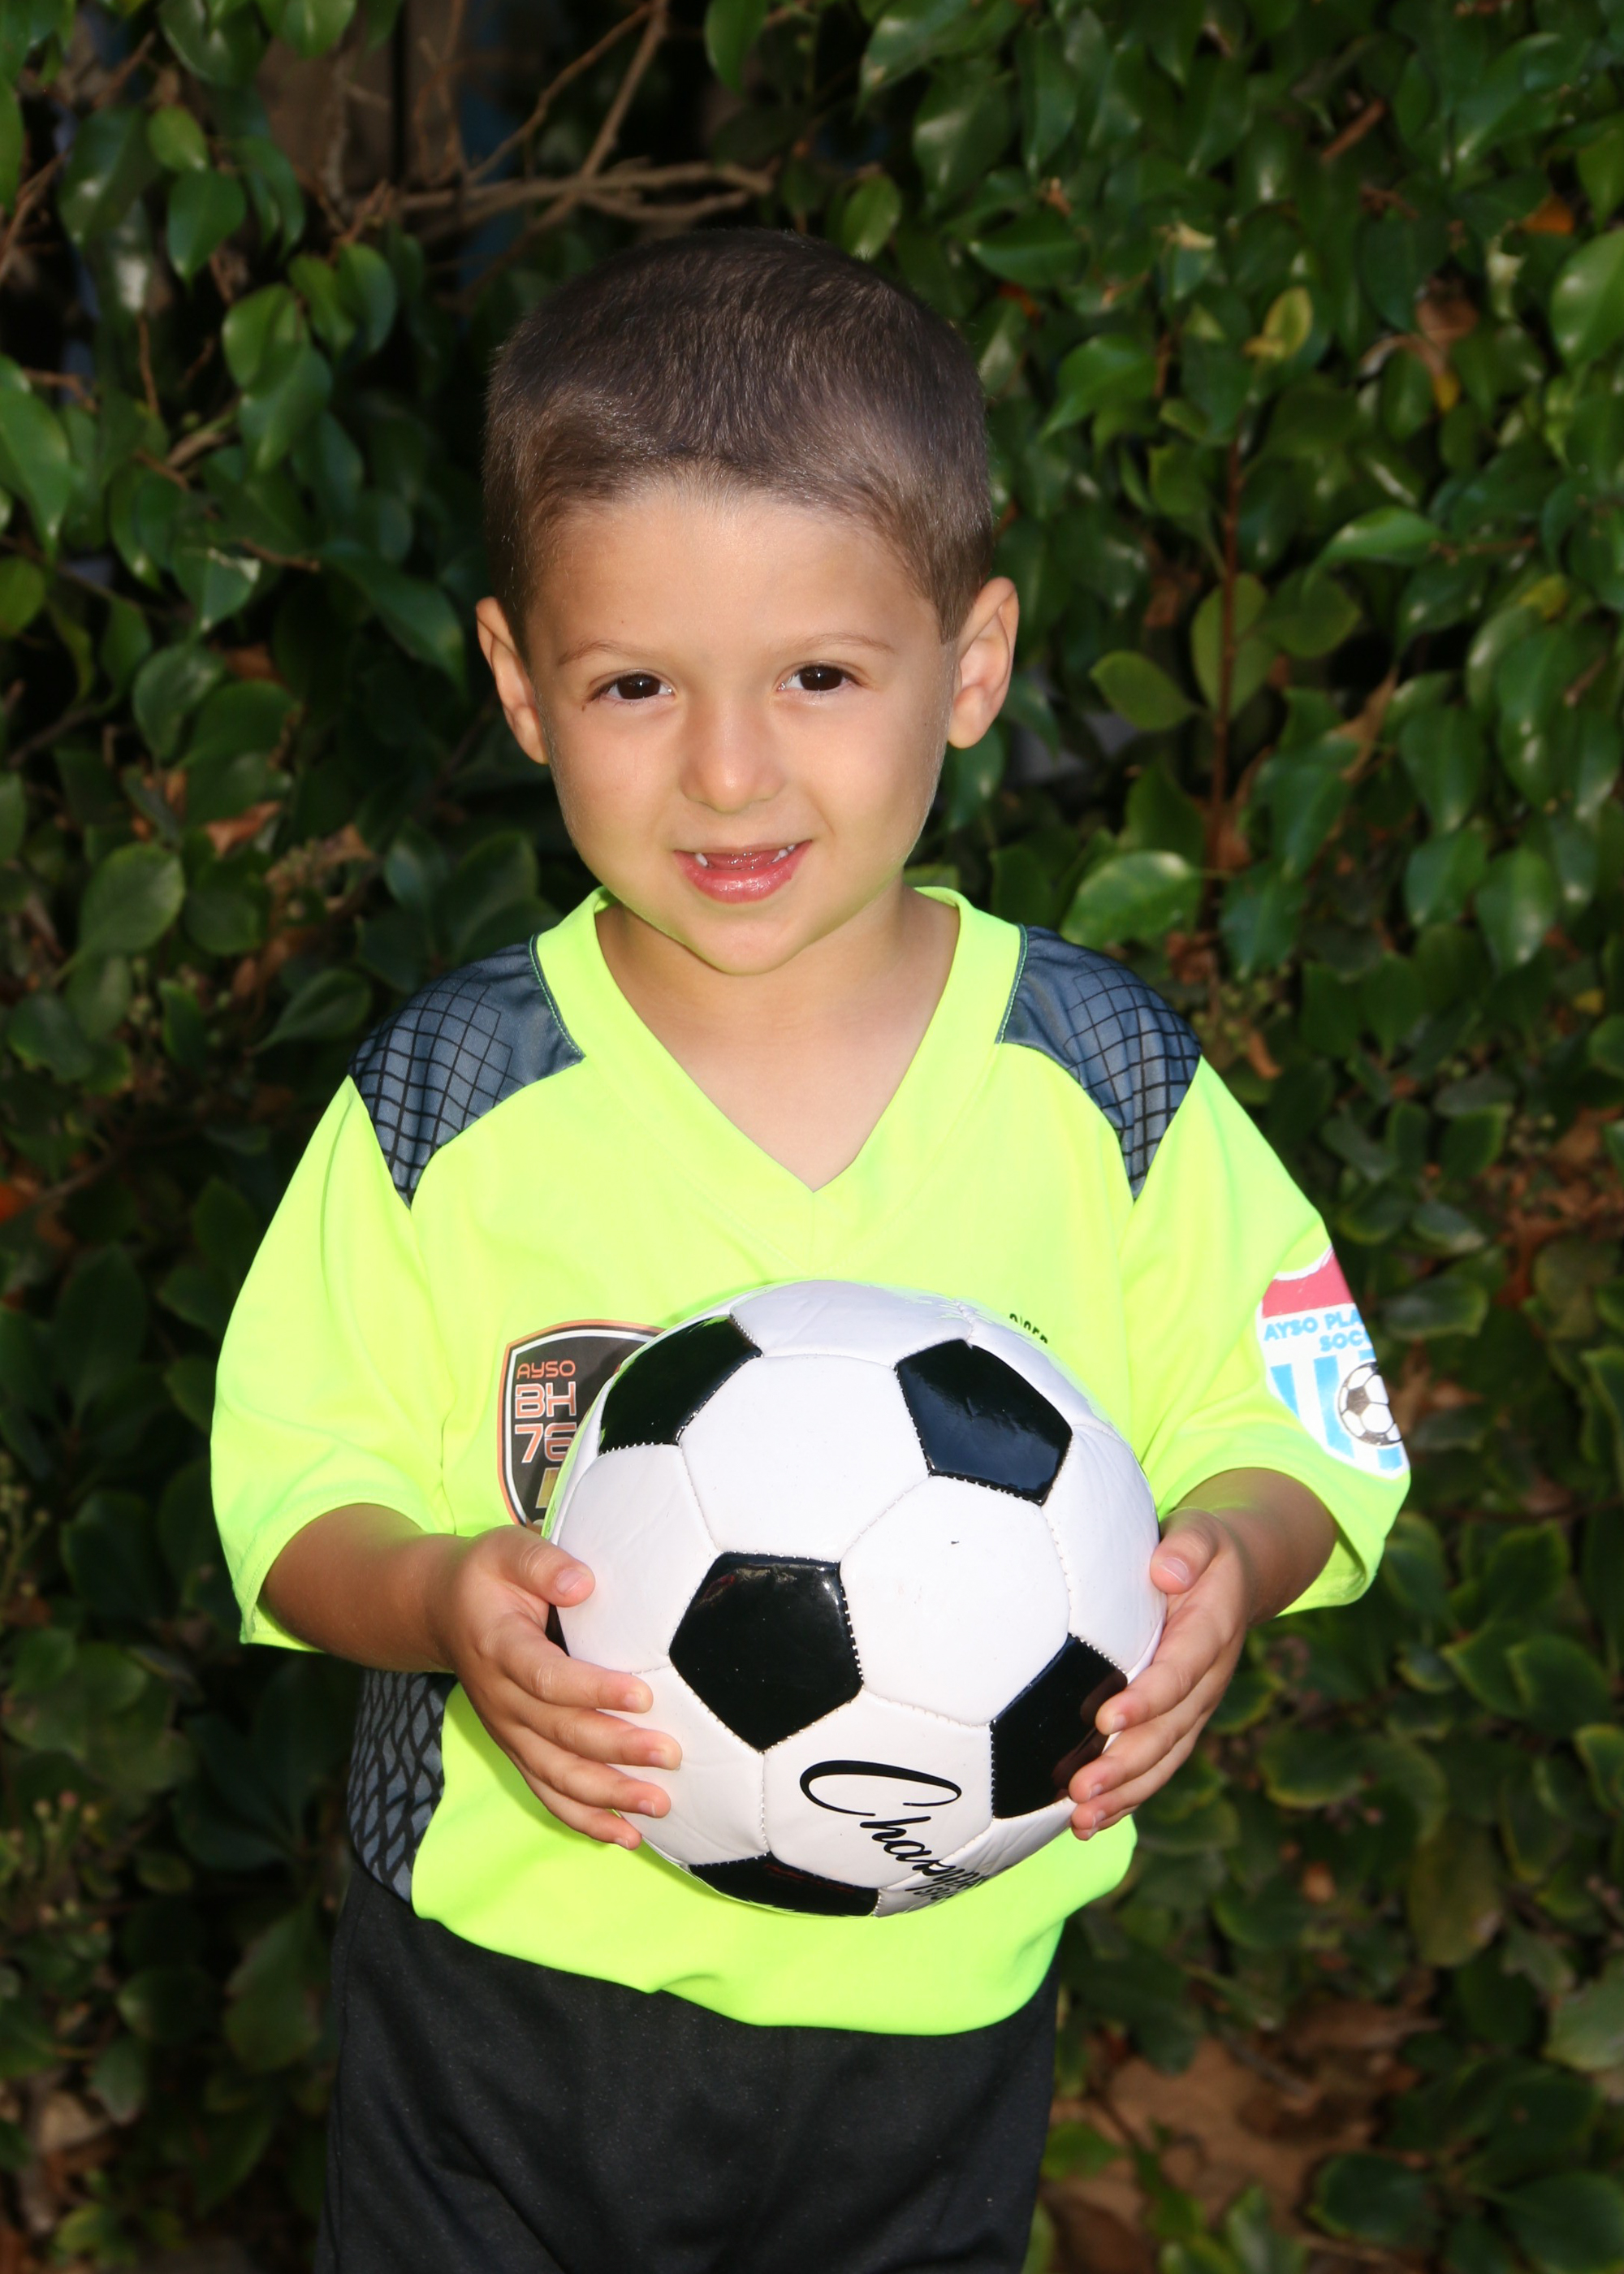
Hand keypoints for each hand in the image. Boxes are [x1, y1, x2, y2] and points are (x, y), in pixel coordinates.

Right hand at [432, 1528, 679, 1850]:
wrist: (440, 1611)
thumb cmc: (487, 1576)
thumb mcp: (507, 1550)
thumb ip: (543, 1563)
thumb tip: (582, 1582)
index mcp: (500, 1648)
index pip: (547, 1678)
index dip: (594, 1691)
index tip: (643, 1696)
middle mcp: (500, 1699)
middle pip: (559, 1735)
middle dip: (616, 1749)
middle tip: (669, 1754)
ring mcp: (508, 1731)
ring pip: (556, 1775)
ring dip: (607, 1795)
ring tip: (658, 1805)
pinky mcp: (519, 1749)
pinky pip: (548, 1793)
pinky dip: (585, 1819)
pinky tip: (625, 1836)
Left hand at [1065, 1474, 1335, 1838]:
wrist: (1233, 1575)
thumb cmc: (1201, 1548)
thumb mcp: (1202, 1530)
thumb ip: (1188, 1546)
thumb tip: (1167, 1568)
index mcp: (1212, 1631)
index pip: (1180, 1670)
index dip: (1148, 1699)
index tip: (1105, 1719)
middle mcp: (1208, 1679)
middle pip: (1170, 1731)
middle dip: (1127, 1765)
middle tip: (1081, 1790)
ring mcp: (1195, 1707)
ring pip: (1164, 1760)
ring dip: (1124, 1794)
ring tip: (1081, 1821)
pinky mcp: (1179, 1722)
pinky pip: (1157, 1766)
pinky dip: (1127, 1798)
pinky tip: (1089, 1825)